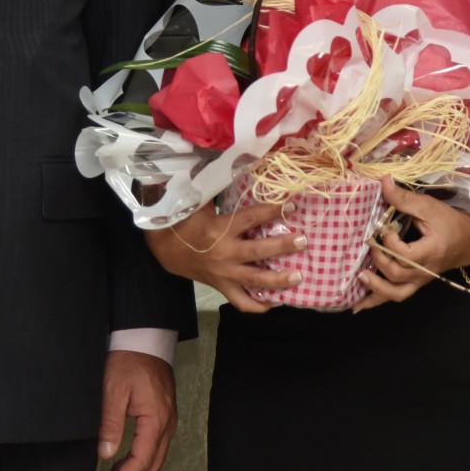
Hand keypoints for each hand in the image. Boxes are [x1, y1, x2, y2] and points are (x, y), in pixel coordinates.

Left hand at [97, 349, 177, 470]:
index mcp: (156, 419)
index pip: (141, 461)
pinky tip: (123, 467)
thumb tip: (106, 455)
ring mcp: (168, 421)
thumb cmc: (128, 360)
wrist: (146, 339)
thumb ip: (110, 423)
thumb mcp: (114, 390)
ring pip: (155, 461)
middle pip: (152, 468)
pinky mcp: (164, 418)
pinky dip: (140, 465)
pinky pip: (156, 450)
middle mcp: (167, 424)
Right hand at [143, 202, 304, 312]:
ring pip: (255, 281)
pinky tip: (276, 302)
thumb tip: (234, 165)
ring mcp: (225, 274)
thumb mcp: (200, 203)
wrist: (165, 249)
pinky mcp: (223, 287)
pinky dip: (259, 306)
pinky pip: (242, 302)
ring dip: (279, 281)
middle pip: (259, 252)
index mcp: (220, 229)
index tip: (291, 204)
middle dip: (283, 246)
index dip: (273, 211)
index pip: (251, 218)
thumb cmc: (185, 222)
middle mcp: (225, 254)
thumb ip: (219, 190)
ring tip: (298, 277)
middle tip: (303, 240)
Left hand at [355, 179, 469, 310]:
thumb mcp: (429, 207)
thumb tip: (383, 181)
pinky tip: (358, 306)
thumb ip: (405, 198)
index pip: (405, 254)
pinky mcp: (416, 283)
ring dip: (375, 288)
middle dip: (379, 260)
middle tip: (370, 243)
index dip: (389, 242)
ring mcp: (420, 280)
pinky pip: (397, 296)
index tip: (386, 227)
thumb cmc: (451, 222)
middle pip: (397, 275)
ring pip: (396, 294)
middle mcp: (425, 271)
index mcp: (430, 252)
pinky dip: (377, 301)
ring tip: (359, 277)